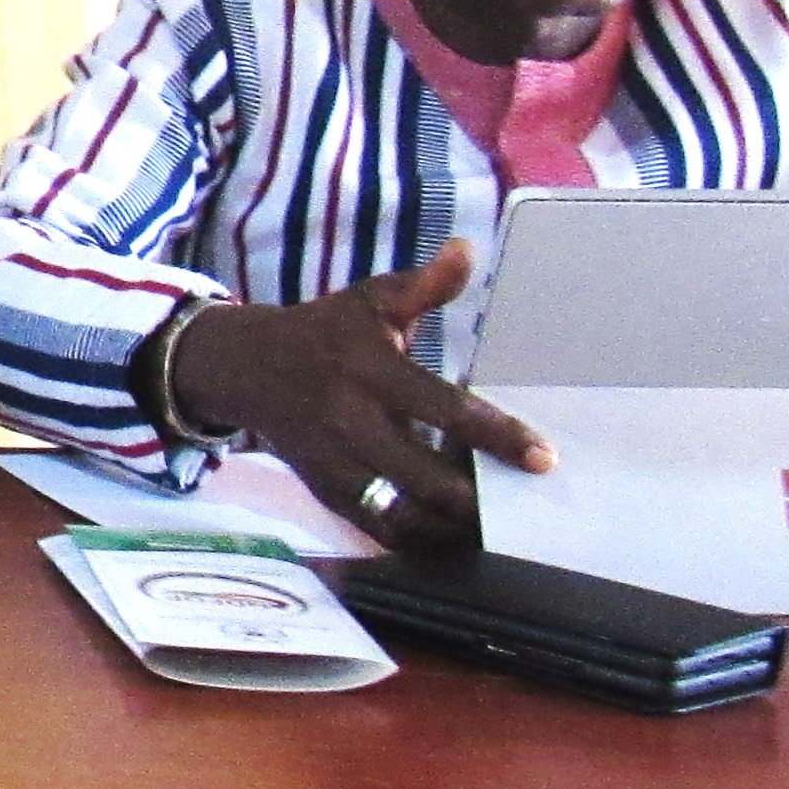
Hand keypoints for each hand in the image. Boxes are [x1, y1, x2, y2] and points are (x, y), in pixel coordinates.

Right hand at [164, 240, 552, 550]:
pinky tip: (448, 531)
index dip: (498, 436)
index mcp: (370, 370)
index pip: (444, 409)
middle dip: (479, 498)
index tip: (543, 458)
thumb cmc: (325, 331)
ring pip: (403, 515)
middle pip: (428, 479)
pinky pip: (378, 529)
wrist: (246, 366)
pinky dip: (418, 537)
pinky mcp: (325, 492)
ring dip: (451, 526)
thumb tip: (468, 250)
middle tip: (522, 501)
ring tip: (490, 521)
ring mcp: (335, 463)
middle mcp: (350, 422)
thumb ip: (423, 285)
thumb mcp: (370, 299)